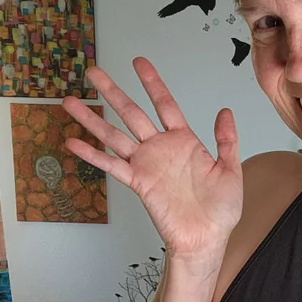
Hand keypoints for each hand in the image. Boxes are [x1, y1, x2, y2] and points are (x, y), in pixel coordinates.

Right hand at [61, 57, 243, 260]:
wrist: (207, 239)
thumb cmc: (221, 211)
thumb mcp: (230, 170)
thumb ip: (226, 140)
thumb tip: (225, 111)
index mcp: (184, 142)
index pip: (165, 104)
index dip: (152, 83)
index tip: (138, 62)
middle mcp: (161, 149)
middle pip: (132, 113)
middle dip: (112, 91)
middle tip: (93, 72)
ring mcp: (146, 165)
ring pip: (114, 135)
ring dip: (92, 119)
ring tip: (71, 101)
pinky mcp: (138, 183)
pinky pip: (111, 165)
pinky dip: (92, 155)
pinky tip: (73, 142)